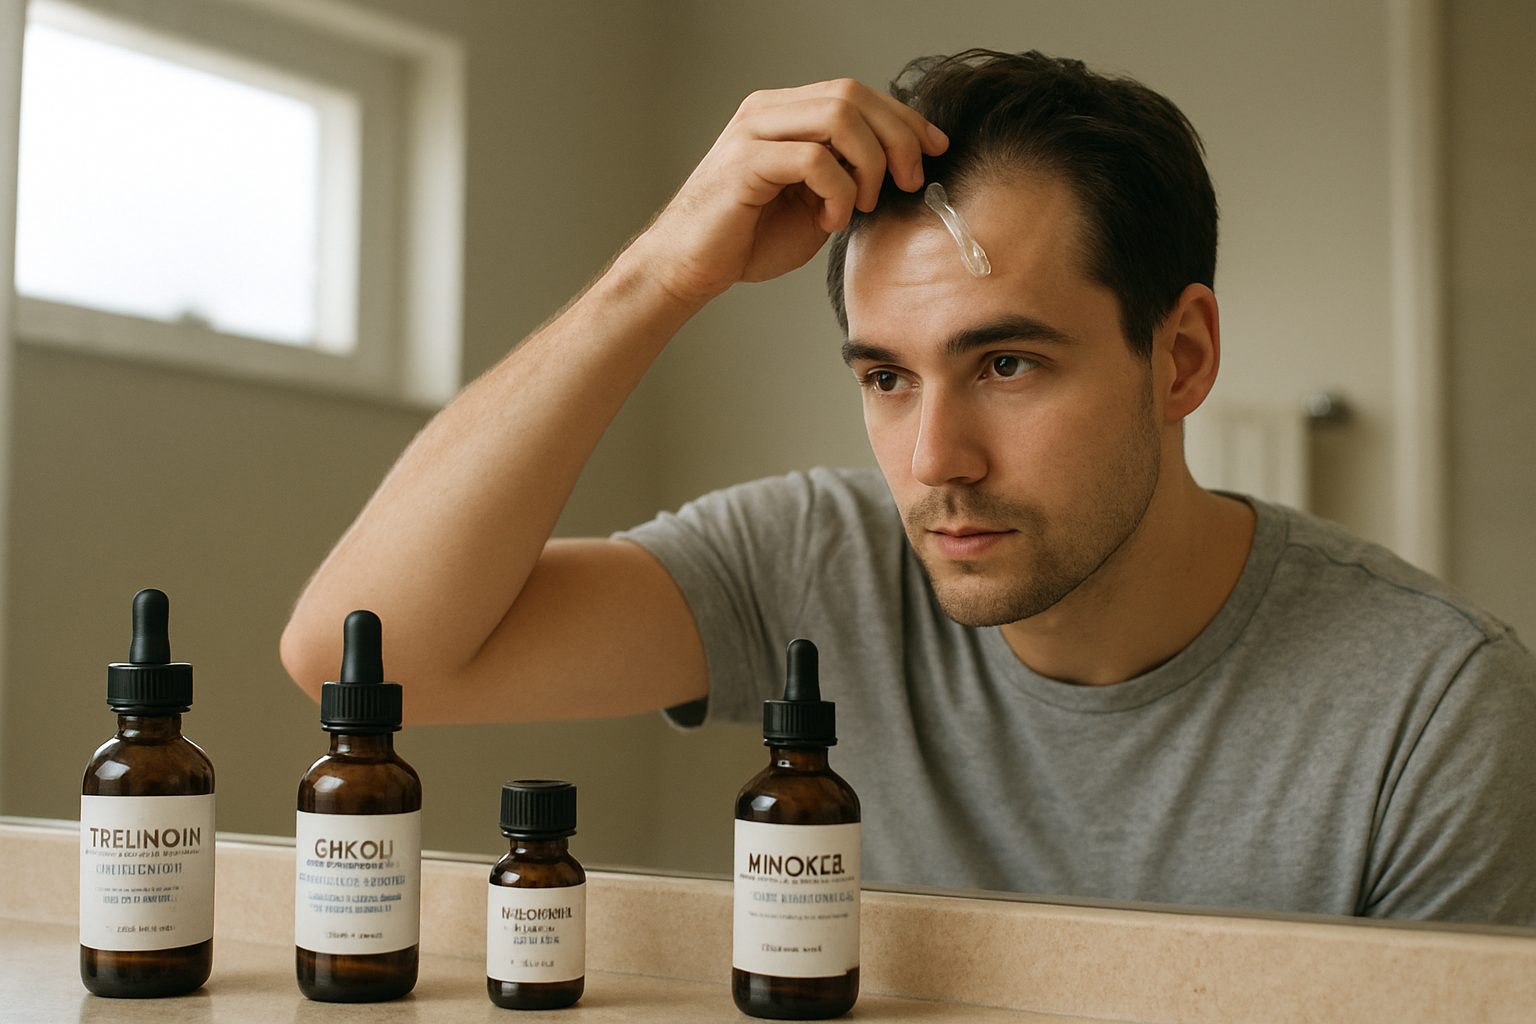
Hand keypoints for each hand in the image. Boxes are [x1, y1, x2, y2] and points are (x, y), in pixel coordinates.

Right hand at [630, 79, 948, 306]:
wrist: (689, 269)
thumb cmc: (746, 239)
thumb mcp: (815, 203)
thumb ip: (847, 176)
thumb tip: (897, 167)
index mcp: (784, 114)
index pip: (856, 94)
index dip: (903, 118)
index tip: (934, 148)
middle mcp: (767, 112)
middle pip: (853, 96)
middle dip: (897, 137)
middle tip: (909, 180)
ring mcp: (754, 132)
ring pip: (839, 118)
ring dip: (868, 164)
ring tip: (863, 203)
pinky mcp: (745, 163)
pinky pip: (814, 159)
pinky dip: (837, 192)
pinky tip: (830, 220)